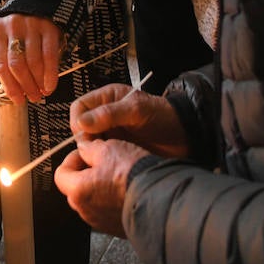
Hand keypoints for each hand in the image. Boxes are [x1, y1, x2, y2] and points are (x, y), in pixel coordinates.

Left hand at [0, 13, 62, 102]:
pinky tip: (51, 84)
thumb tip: (16, 88)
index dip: (9, 86)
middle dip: (25, 86)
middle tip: (33, 97)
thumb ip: (11, 55)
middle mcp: (13, 27)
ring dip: (38, 82)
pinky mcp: (49, 26)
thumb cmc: (26, 22)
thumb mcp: (12, 33)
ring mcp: (31, 26)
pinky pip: (49, 55)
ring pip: (33, 62)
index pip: (0, 64)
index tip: (17, 99)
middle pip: (16, 65)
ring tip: (43, 92)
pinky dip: (50, 73)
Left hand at [53, 137, 149, 236]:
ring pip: (92, 199)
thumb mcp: (108, 148)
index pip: (61, 174)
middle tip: (102, 161)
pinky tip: (127, 189)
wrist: (159, 198)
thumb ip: (90, 147)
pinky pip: (107, 211)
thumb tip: (85, 148)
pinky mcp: (116, 228)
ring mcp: (101, 222)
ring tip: (118, 175)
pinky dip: (112, 200)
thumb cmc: (133, 174)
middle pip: (75, 187)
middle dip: (86, 173)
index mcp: (77, 190)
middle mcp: (85, 210)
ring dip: (100, 187)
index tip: (84, 153)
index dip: (72, 159)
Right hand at [70, 83, 187, 156]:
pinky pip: (99, 156)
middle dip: (84, 140)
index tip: (85, 136)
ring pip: (88, 143)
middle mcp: (104, 115)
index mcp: (107, 98)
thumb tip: (81, 123)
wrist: (185, 136)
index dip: (78, 121)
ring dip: (91, 152)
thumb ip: (110, 114)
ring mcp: (110, 133)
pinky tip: (108, 166)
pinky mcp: (116, 150)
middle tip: (95, 152)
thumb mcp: (137, 110)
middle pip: (80, 127)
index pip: (79, 107)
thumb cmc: (164, 117)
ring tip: (103, 160)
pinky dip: (100, 161)